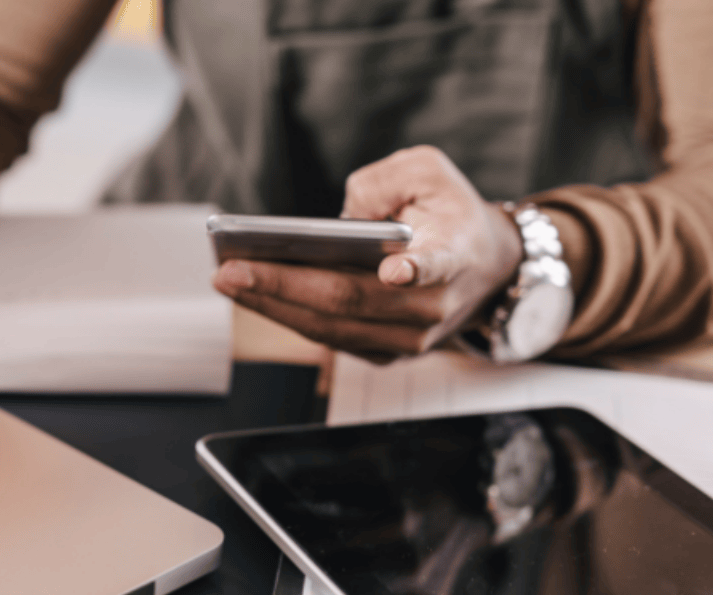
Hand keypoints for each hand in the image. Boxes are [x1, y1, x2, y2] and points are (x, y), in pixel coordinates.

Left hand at [213, 146, 523, 361]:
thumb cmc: (449, 213)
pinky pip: (328, 336)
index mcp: (454, 253)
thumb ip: (385, 180)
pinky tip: (249, 292)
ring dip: (272, 305)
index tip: (396, 270)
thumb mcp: (428, 171)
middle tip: (229, 270)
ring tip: (225, 279)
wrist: (487, 269)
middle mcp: (432, 305)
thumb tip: (341, 219)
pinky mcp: (386, 352)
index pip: (438, 264)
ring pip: (331, 327)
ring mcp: (409, 338)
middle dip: (283, 286)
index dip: (418, 269)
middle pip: (351, 300)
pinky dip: (286, 314)